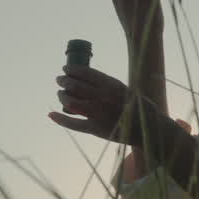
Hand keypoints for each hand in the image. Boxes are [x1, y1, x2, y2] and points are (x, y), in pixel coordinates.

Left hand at [48, 64, 166, 145]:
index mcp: (112, 85)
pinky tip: (51, 114)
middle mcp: (103, 98)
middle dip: (63, 81)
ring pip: (71, 102)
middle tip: (59, 80)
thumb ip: (108, 85)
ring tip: (60, 93)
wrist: (147, 129)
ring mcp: (98, 114)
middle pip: (75, 86)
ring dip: (62, 96)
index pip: (85, 73)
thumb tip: (87, 78)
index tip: (65, 69)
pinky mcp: (95, 129)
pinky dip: (60, 119)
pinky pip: (74, 124)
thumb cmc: (138, 107)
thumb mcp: (125, 90)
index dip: (72, 69)